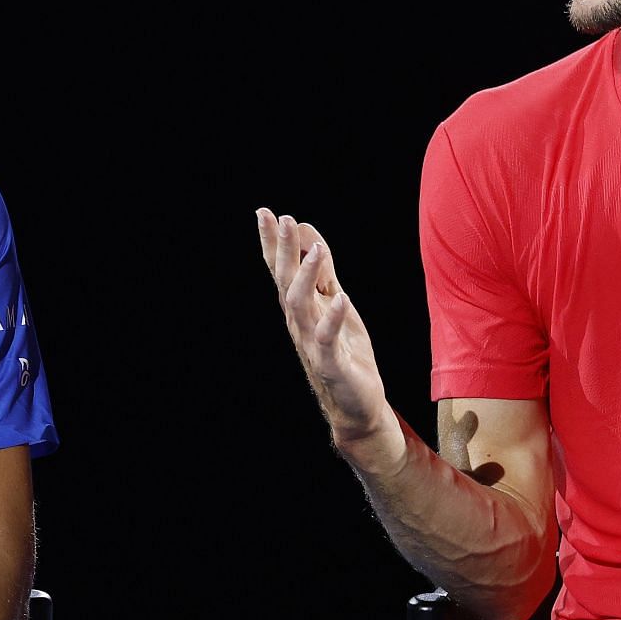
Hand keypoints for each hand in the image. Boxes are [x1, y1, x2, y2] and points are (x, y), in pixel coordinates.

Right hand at [256, 208, 396, 459]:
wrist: (357, 406)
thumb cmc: (346, 352)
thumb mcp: (336, 304)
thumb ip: (324, 274)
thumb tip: (310, 237)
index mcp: (300, 307)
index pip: (281, 270)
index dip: (271, 243)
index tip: (264, 213)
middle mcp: (300, 322)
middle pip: (285, 281)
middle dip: (283, 250)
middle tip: (282, 219)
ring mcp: (313, 342)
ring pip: (300, 305)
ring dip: (307, 276)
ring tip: (317, 249)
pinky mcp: (331, 362)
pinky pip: (327, 338)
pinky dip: (332, 318)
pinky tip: (340, 299)